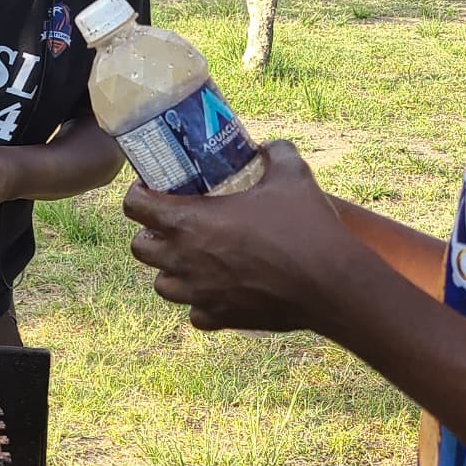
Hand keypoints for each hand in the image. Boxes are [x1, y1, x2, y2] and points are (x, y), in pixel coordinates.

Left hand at [124, 142, 364, 331]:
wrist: (330, 283)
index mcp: (189, 222)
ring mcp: (199, 294)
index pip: (135, 206)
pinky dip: (200, 302)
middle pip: (139, 248)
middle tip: (172, 224)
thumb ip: (274, 152)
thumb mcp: (291, 173)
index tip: (151, 189)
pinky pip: (194, 313)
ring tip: (192, 259)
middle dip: (150, 234)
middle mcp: (184, 260)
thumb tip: (267, 146)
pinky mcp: (219, 319)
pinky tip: (218, 290)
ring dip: (171, 271)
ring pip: (162, 285)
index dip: (138, 194)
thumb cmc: (305, 226)